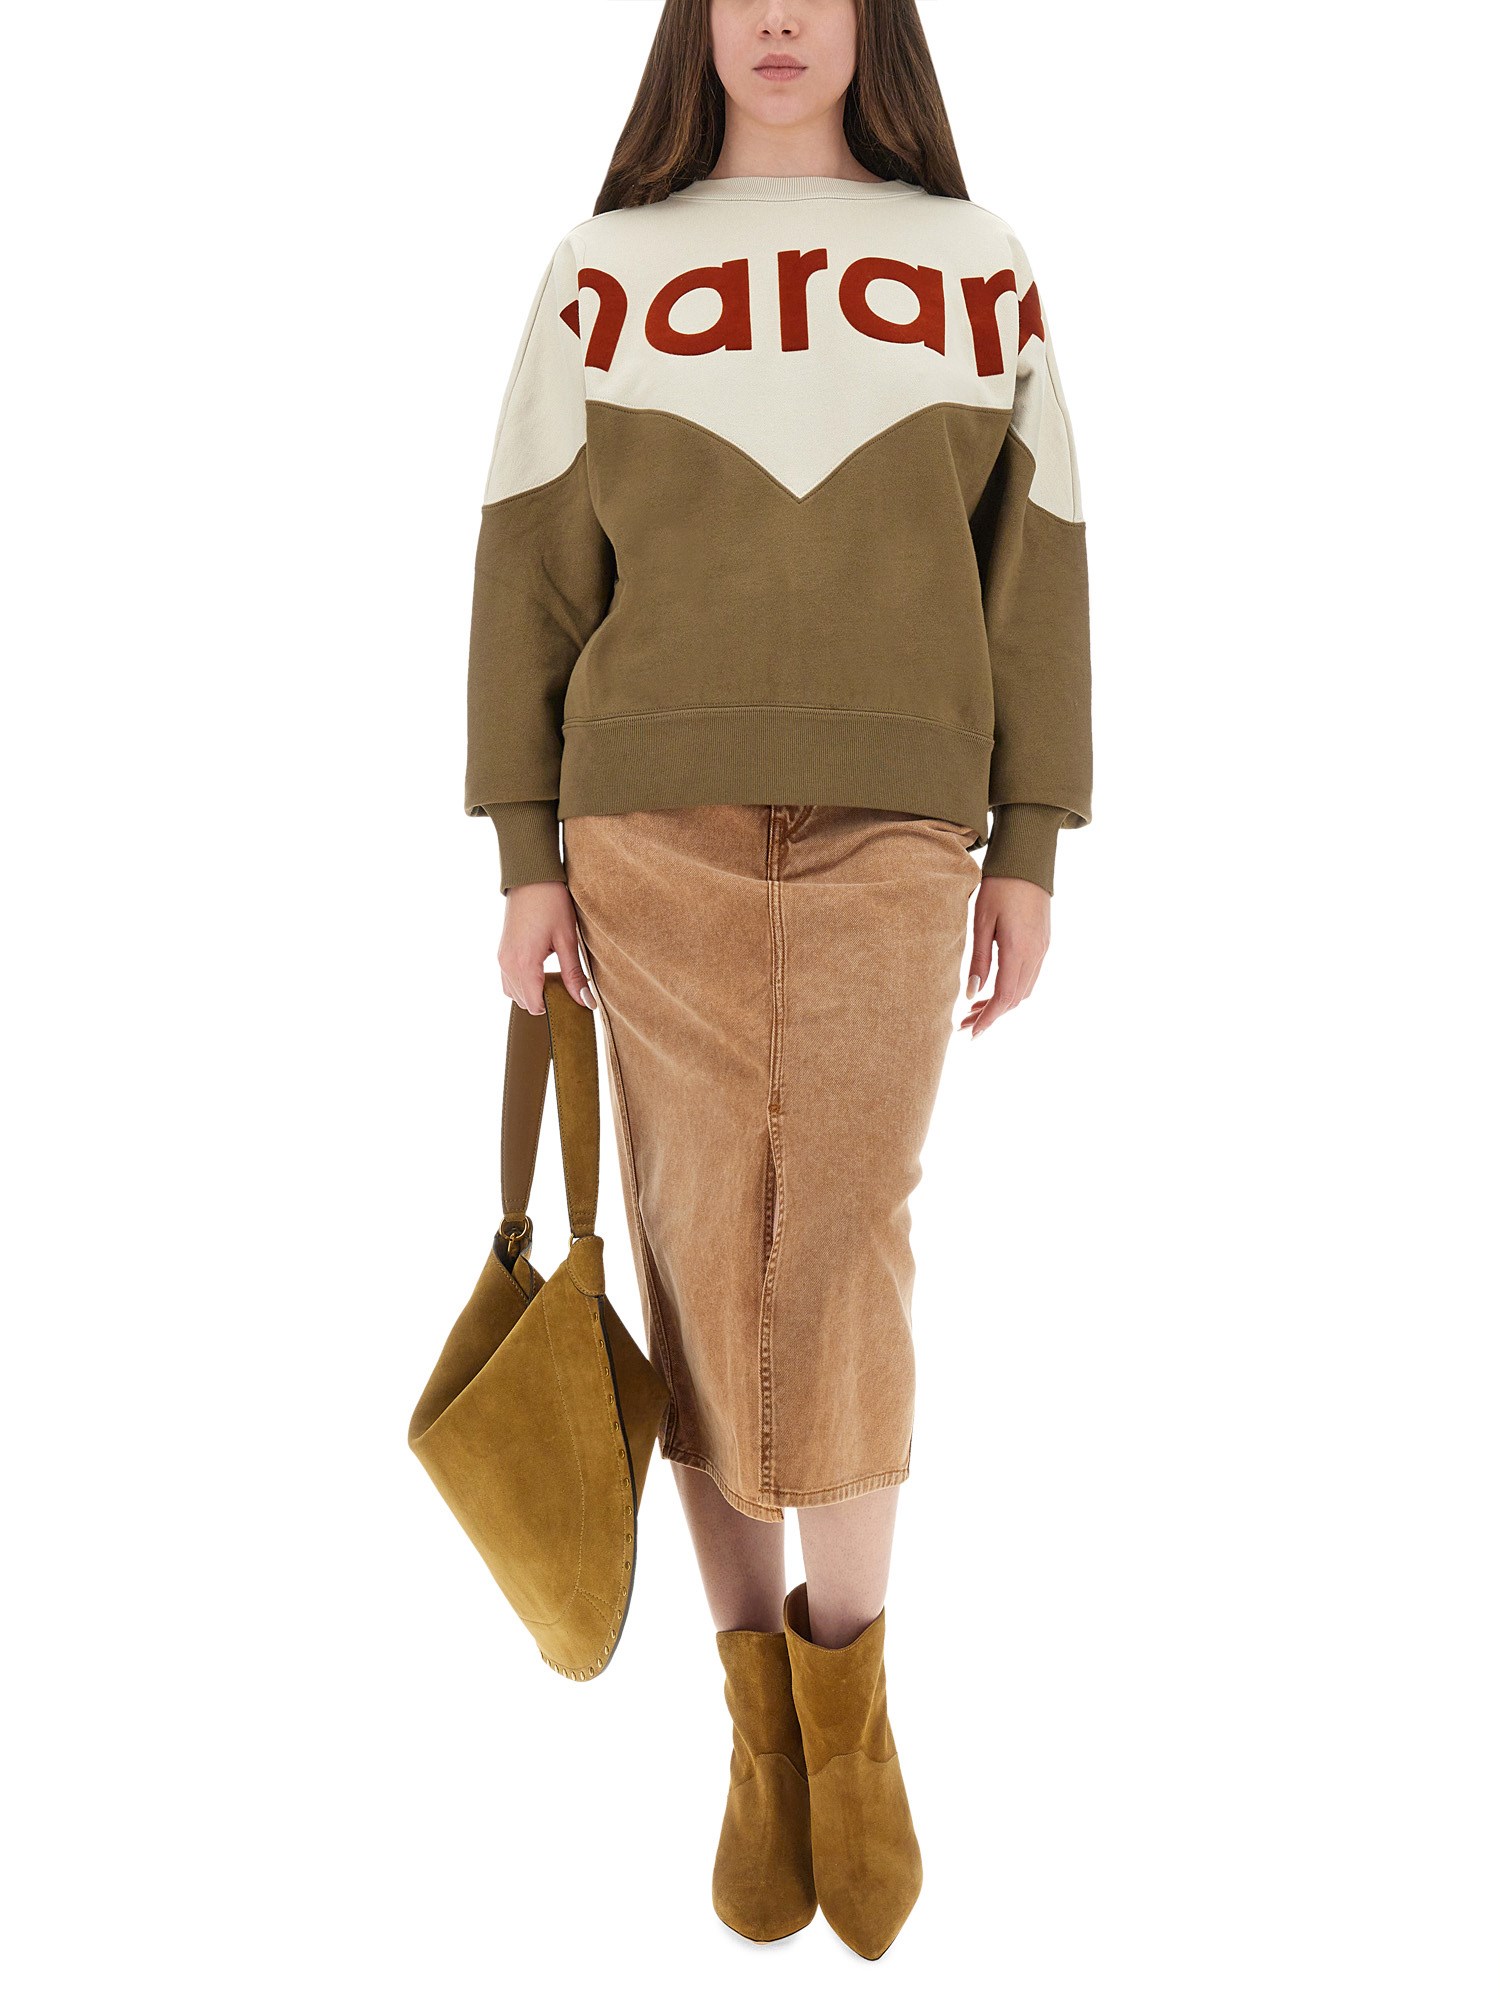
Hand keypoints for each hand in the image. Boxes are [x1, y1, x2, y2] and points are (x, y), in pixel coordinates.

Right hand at [498, 881, 597, 1016]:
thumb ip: (574, 975)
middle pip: (524, 1003)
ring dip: (533, 992)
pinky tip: (541, 969)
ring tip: (553, 976)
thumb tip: (586, 1003)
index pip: (535, 1005)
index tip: (570, 998)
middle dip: (544, 1001)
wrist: (531, 877)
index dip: (554, 1007)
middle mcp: (507, 965)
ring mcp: (501, 959)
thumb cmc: (551, 903)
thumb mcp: (567, 940)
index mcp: (524, 964)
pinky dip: (523, 983)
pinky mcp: (501, 952)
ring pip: (514, 994)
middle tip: (565, 985)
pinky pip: (508, 981)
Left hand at [960, 876, 1049, 1037]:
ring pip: (1024, 990)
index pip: (1004, 997)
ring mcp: (1043, 948)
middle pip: (1015, 999)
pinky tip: (995, 988)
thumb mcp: (982, 922)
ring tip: (975, 1008)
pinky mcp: (1044, 942)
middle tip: (965, 1024)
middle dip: (991, 1015)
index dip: (988, 1018)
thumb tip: (972, 994)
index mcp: (1019, 950)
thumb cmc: (999, 887)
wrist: (1028, 861)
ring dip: (1002, 1003)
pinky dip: (1013, 989)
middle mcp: (1036, 954)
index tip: (972, 1033)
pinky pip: (1030, 976)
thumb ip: (979, 960)